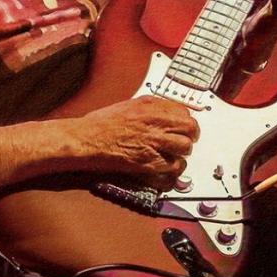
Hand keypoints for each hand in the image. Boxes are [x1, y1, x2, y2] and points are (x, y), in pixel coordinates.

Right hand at [75, 96, 199, 186]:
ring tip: (172, 156)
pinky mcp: (149, 162)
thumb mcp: (127, 105)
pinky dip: (172, 170)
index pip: (183, 111)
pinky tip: (164, 168)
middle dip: (189, 136)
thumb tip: (164, 113)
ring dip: (180, 153)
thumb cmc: (99, 124)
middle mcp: (155, 122)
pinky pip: (174, 168)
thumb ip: (149, 108)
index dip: (184, 121)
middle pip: (190, 129)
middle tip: (183, 142)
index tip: (182, 127)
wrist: (86, 140)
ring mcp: (153, 143)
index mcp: (149, 106)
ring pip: (185, 148)